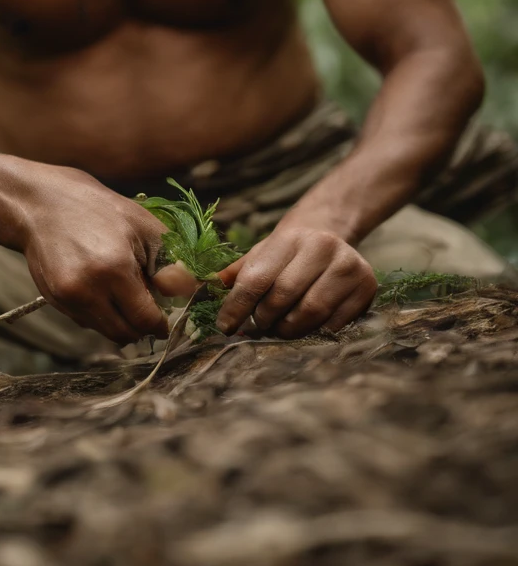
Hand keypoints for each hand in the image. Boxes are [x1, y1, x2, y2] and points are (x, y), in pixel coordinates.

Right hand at [21, 166, 170, 345]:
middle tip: (146, 301)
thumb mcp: (142, 225)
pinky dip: (99, 312)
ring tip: (121, 289)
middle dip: (141, 324)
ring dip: (120, 320)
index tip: (165, 317)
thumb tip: (192, 292)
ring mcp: (67, 298)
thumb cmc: (97, 208)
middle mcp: (87, 290)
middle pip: (126, 334)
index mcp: (114, 268)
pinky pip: (86, 321)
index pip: (145, 320)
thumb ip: (170, 263)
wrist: (40, 203)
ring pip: (105, 332)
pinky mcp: (54, 300)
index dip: (160, 323)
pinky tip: (98, 285)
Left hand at [215, 225, 376, 338]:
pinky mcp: (366, 286)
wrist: (330, 234)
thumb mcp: (260, 253)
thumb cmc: (287, 252)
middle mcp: (322, 246)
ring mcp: (348, 265)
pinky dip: (315, 331)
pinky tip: (305, 326)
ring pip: (311, 313)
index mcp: (290, 237)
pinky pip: (335, 322)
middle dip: (263, 319)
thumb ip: (233, 273)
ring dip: (288, 329)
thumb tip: (199, 291)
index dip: (237, 306)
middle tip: (254, 329)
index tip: (224, 326)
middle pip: (284, 297)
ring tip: (278, 328)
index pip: (257, 278)